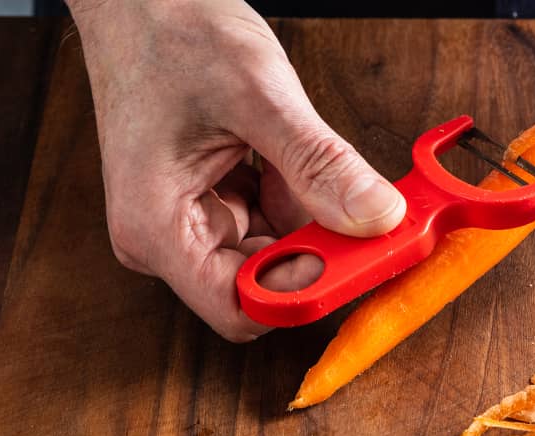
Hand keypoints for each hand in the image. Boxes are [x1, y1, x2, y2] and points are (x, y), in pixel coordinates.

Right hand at [67, 0, 405, 341]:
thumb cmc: (173, 30)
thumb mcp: (259, 97)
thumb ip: (320, 165)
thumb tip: (377, 217)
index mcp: (158, 227)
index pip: (238, 307)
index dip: (304, 290)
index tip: (359, 259)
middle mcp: (169, 235)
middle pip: (262, 281)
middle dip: (320, 251)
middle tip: (367, 211)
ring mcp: (191, 217)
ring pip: (275, 249)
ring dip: (314, 218)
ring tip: (323, 166)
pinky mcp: (212, 198)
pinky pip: (272, 218)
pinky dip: (301, 195)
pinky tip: (300, 156)